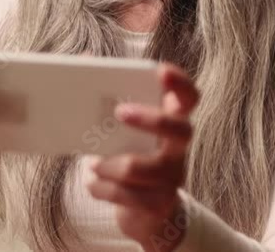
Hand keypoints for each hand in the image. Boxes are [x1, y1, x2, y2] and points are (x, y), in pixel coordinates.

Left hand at [87, 63, 199, 251]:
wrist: (145, 214)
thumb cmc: (130, 158)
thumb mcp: (123, 130)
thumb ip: (109, 98)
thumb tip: (84, 60)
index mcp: (172, 123)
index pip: (190, 98)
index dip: (181, 84)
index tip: (161, 72)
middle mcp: (178, 149)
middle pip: (181, 129)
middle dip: (149, 119)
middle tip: (118, 112)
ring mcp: (172, 178)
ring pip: (139, 168)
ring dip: (108, 164)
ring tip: (93, 163)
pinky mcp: (158, 204)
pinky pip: (125, 196)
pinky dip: (100, 189)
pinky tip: (94, 185)